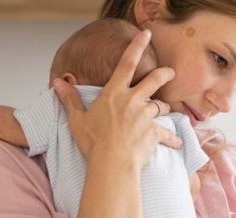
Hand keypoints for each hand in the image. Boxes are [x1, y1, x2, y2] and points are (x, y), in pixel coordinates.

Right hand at [53, 30, 181, 165]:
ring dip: (164, 107)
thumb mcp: (77, 120)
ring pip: (161, 106)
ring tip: (166, 110)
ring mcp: (145, 116)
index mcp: (113, 94)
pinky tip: (177, 142)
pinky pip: (167, 134)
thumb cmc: (93, 143)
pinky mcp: (154, 133)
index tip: (146, 35)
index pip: (126, 63)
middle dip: (164, 73)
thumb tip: (57, 83)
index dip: (137, 46)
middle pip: (154, 80)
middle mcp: (132, 101)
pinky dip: (172, 139)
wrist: (112, 163)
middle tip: (171, 72)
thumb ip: (70, 100)